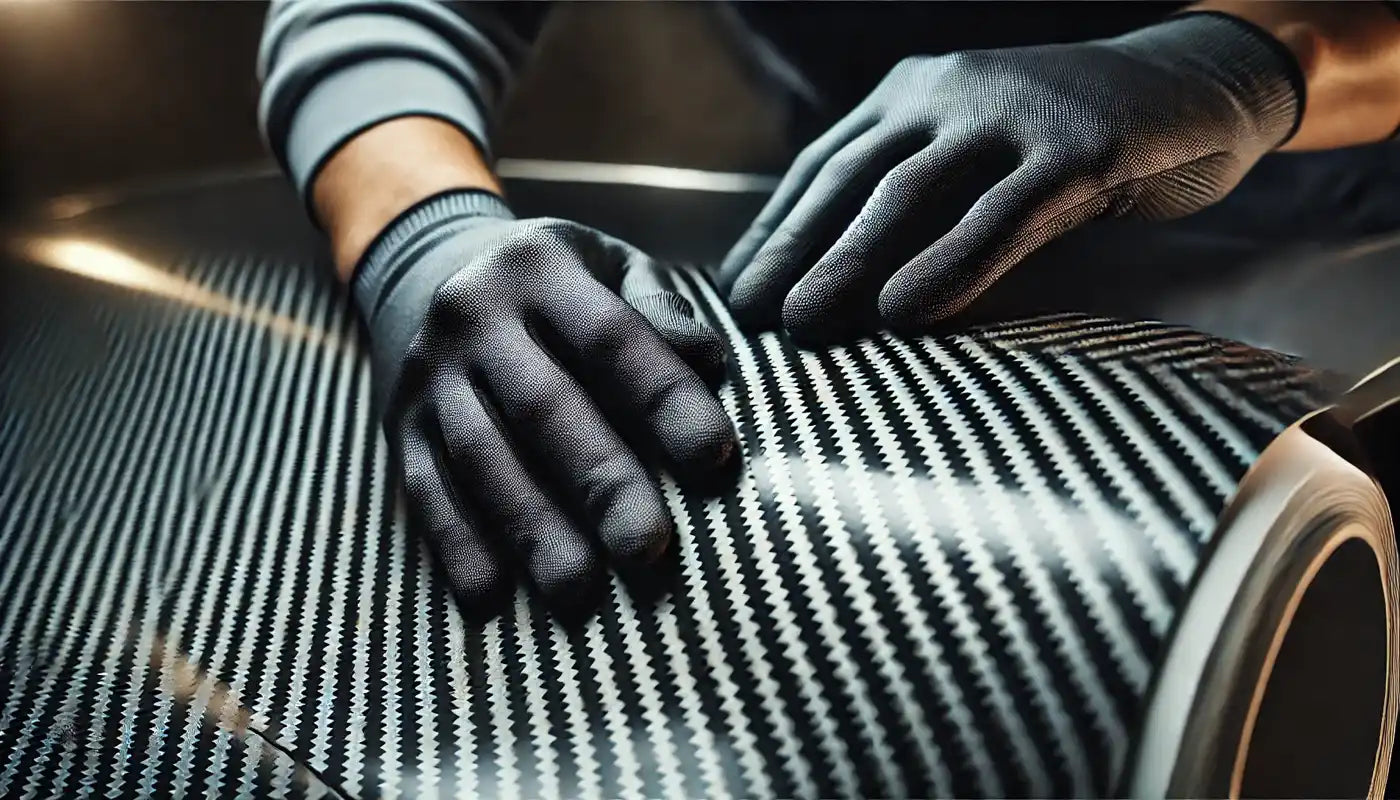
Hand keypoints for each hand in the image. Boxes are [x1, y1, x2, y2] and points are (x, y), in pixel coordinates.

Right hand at [357, 190, 736, 605]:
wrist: (426, 268)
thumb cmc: (557, 286)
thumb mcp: (610, 265)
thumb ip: (660, 307)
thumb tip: (710, 362)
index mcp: (541, 270)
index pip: (611, 338)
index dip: (664, 399)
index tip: (715, 458)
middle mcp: (475, 317)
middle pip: (544, 408)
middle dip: (599, 482)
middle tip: (648, 549)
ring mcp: (429, 374)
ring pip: (482, 459)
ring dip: (530, 529)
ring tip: (579, 592)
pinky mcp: (400, 426)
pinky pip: (425, 490)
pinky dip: (457, 545)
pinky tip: (491, 597)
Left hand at [719, 12, 1301, 341]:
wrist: (1197, 87)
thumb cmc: (1069, 143)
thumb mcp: (979, 158)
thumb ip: (919, 204)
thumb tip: (843, 290)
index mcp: (914, 94)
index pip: (824, 166)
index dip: (775, 231)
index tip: (734, 293)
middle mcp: (950, 91)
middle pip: (852, 180)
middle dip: (793, 252)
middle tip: (747, 319)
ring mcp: (1015, 112)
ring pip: (911, 193)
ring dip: (849, 261)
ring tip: (804, 324)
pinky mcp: (1082, 145)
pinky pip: (1003, 213)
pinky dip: (951, 265)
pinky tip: (908, 313)